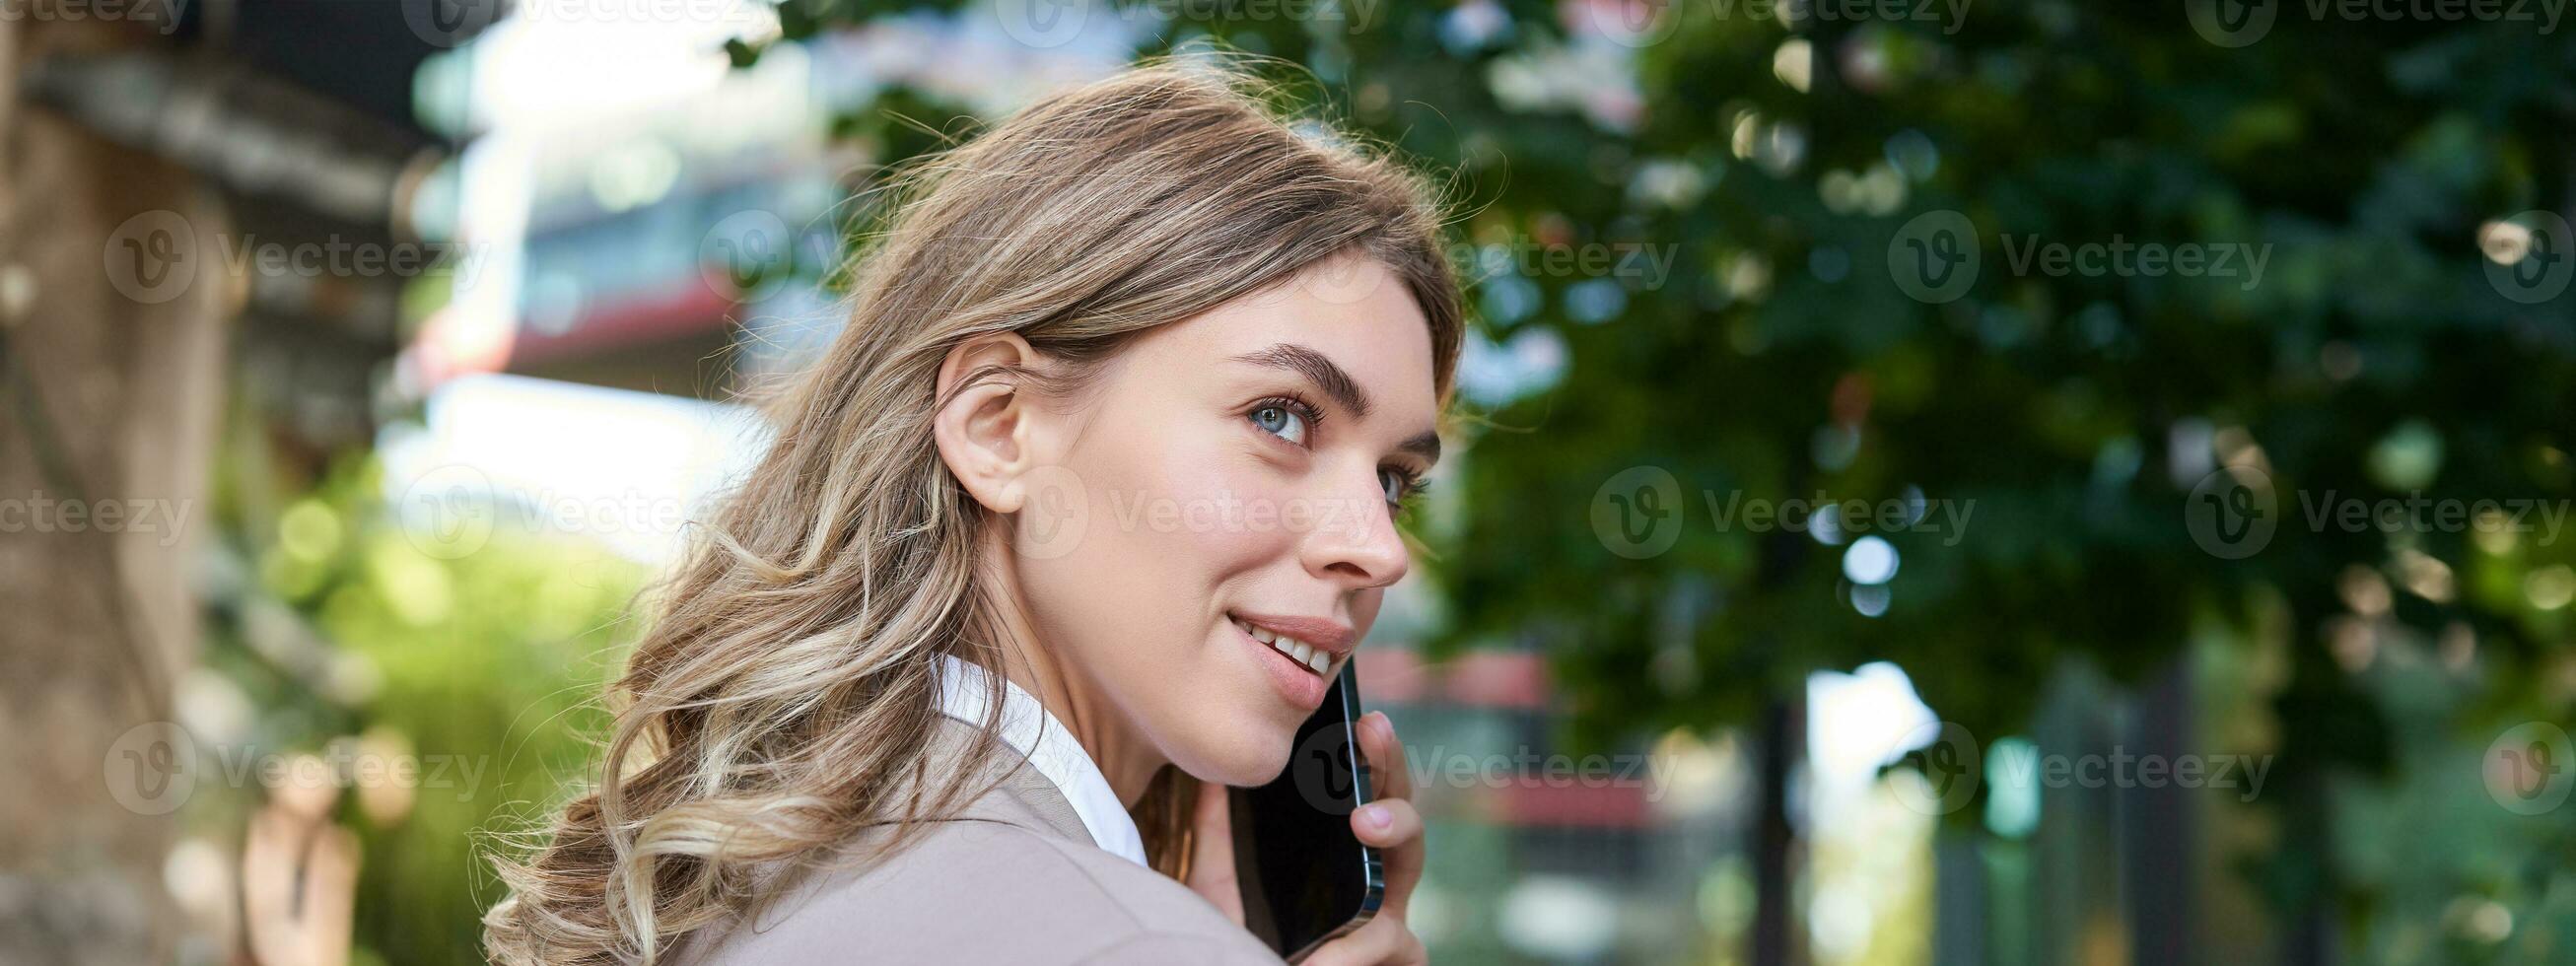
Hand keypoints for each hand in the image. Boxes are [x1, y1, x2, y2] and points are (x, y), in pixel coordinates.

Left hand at [1186, 712, 1427, 964]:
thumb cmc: (1240, 940)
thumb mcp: (1216, 882)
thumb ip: (1216, 832)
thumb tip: (1210, 770)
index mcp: (1341, 850)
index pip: (1365, 788)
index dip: (1370, 750)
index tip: (1362, 716)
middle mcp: (1372, 876)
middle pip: (1399, 805)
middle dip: (1391, 761)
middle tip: (1372, 729)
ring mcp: (1386, 915)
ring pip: (1411, 860)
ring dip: (1394, 827)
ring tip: (1363, 820)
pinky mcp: (1391, 958)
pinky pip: (1390, 942)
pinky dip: (1353, 949)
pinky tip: (1320, 952)